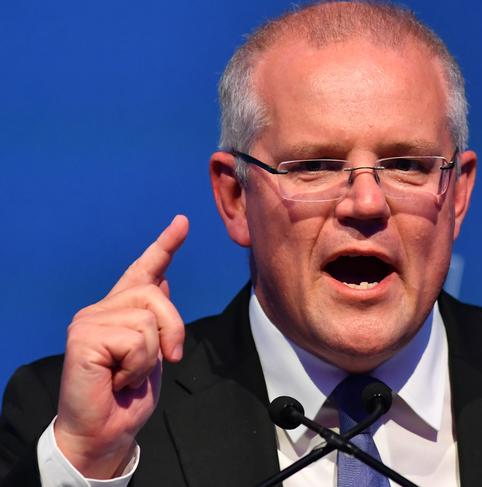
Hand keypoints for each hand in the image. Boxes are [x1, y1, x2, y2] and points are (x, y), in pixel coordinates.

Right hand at [54, 215, 188, 478]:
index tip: (181, 222)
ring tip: (130, 373)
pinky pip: (136, 339)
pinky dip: (138, 365)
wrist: (105, 431)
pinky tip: (118, 378)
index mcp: (120, 311)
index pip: (144, 269)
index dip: (165, 245)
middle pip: (155, 295)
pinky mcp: (84, 337)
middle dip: (172, 330)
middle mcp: (101, 309)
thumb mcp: (153, 352)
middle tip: (166, 359)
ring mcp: (89, 321)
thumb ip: (155, 318)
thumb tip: (161, 280)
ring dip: (152, 355)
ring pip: (148, 319)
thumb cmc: (128, 395)